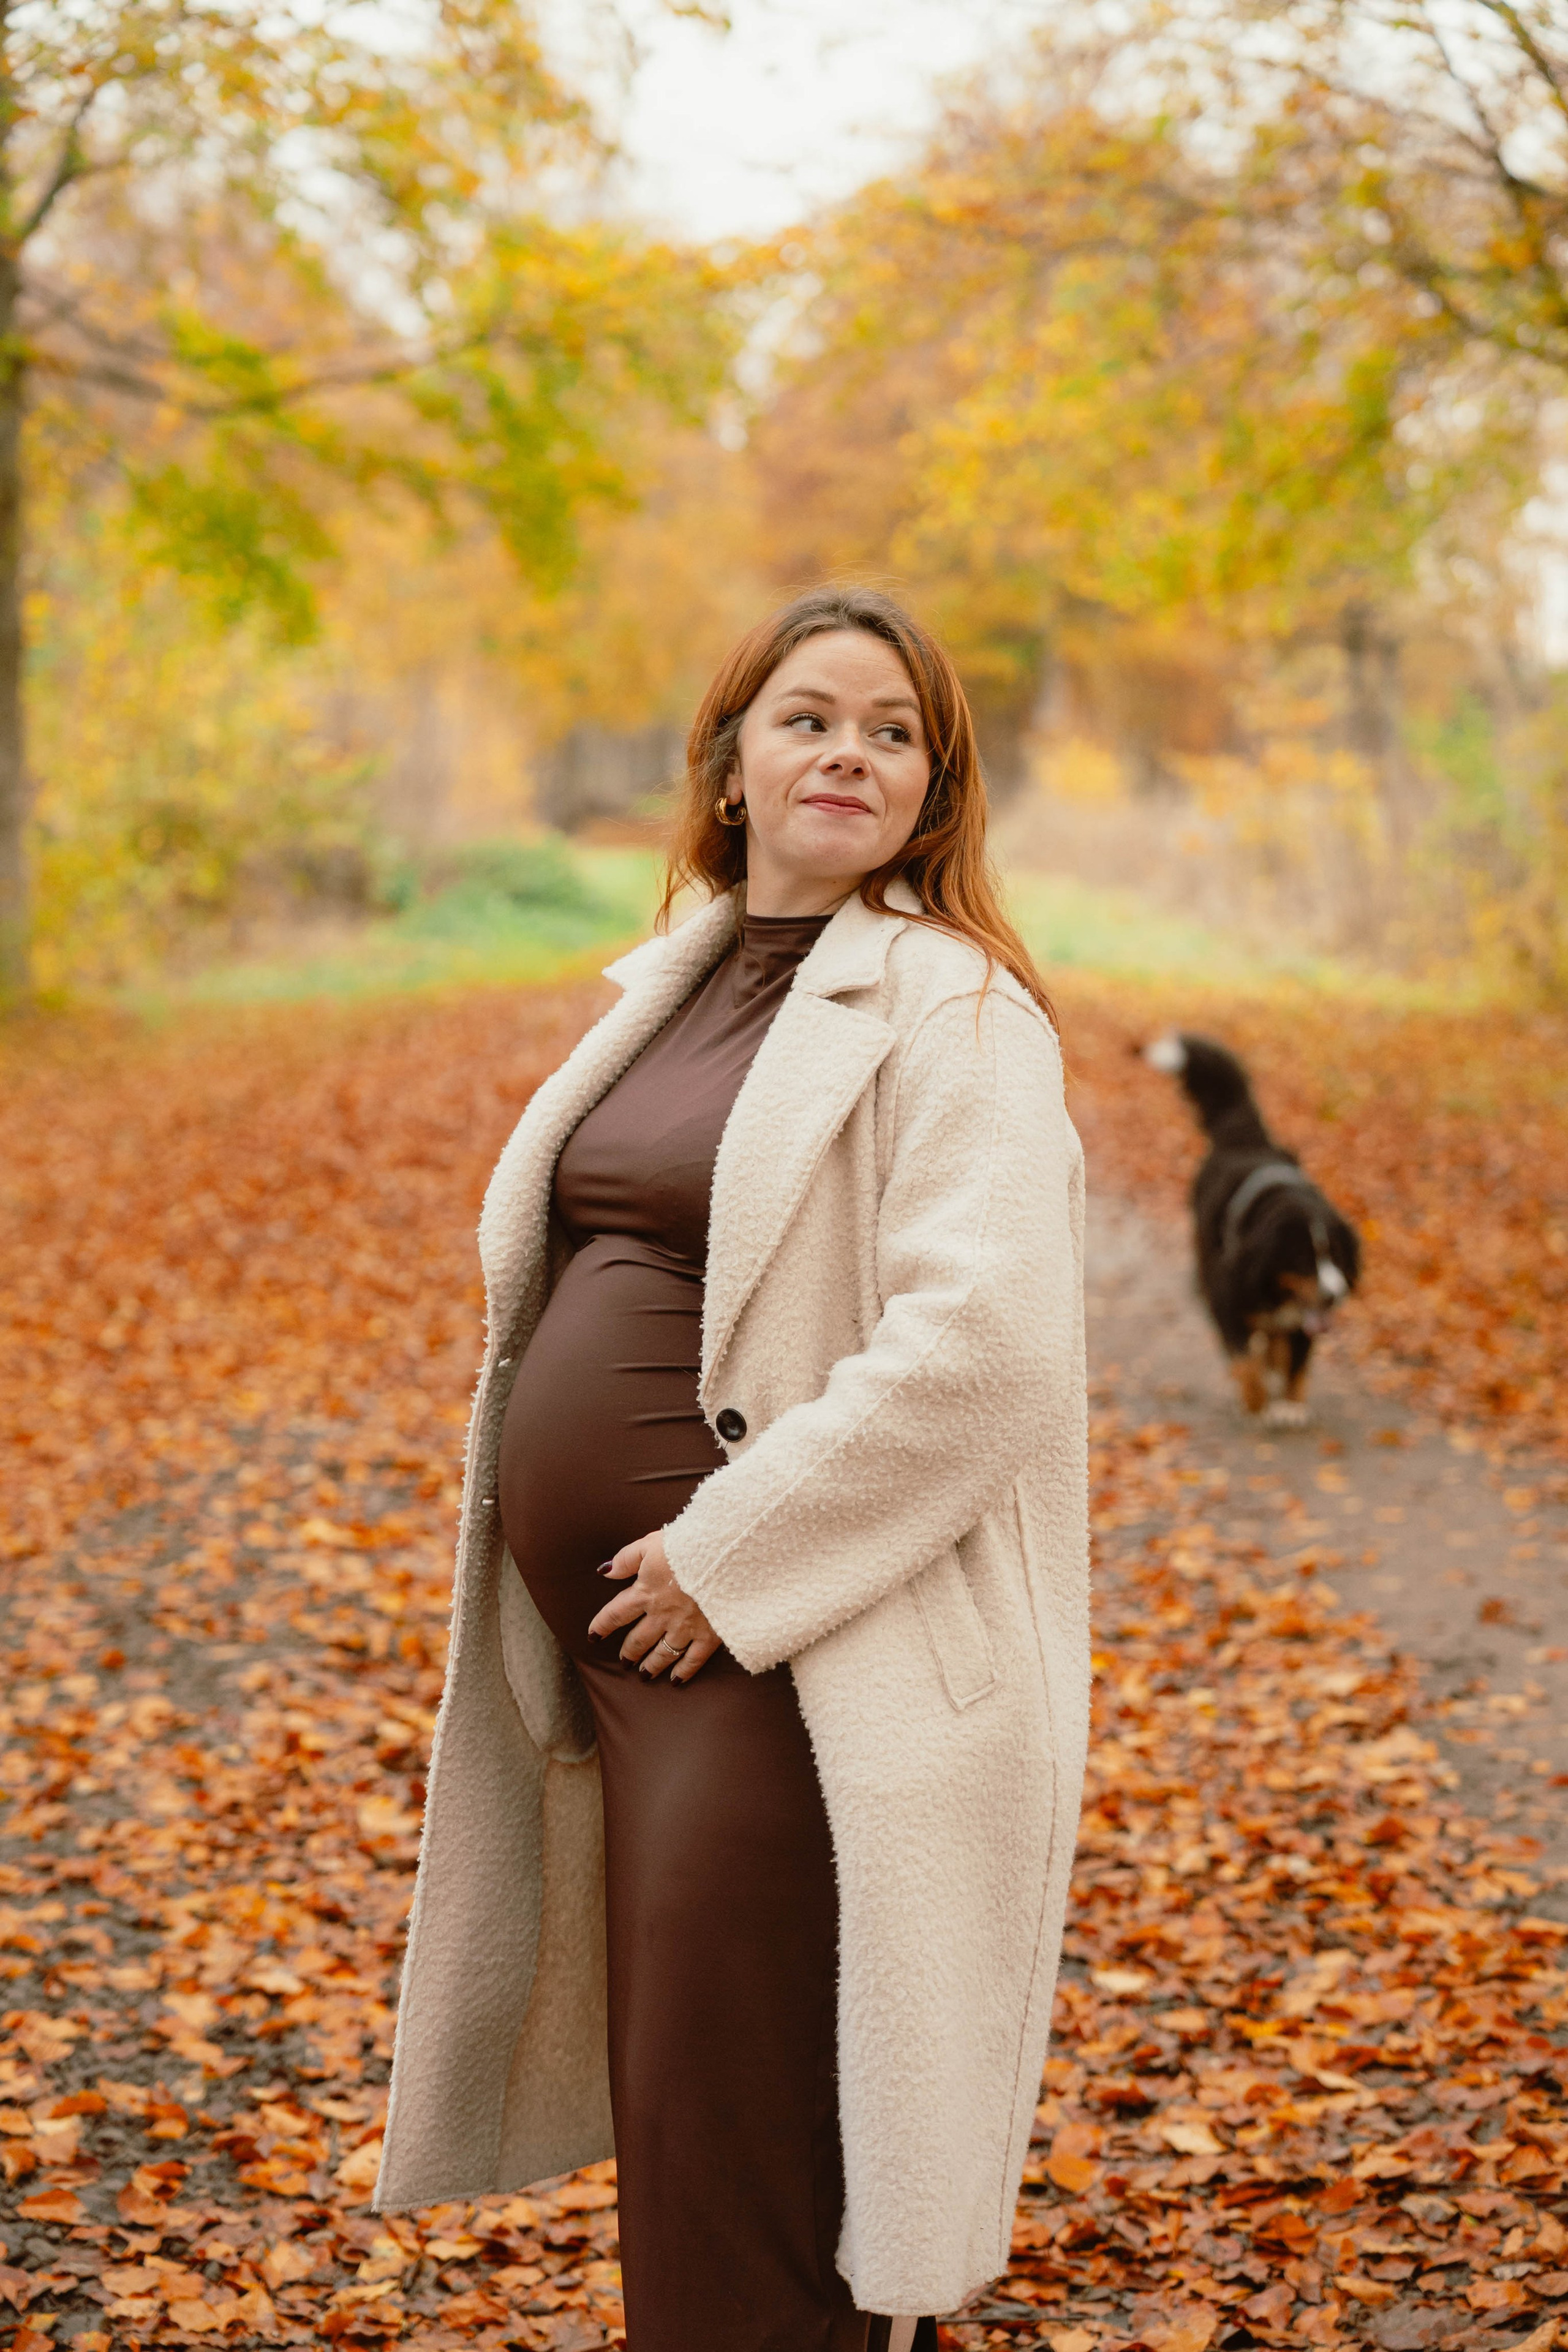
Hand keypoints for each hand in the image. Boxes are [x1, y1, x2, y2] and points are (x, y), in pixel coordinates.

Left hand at [588, 1530, 721, 1682]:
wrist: (725, 1556)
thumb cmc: (689, 1544)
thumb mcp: (652, 1543)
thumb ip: (627, 1558)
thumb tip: (605, 1571)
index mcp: (646, 1592)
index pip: (616, 1614)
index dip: (602, 1626)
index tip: (593, 1636)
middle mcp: (662, 1615)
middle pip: (639, 1639)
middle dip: (629, 1652)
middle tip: (624, 1662)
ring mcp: (685, 1628)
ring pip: (663, 1653)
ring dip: (651, 1665)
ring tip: (644, 1674)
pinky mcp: (709, 1635)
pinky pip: (693, 1660)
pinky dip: (684, 1672)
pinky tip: (676, 1680)